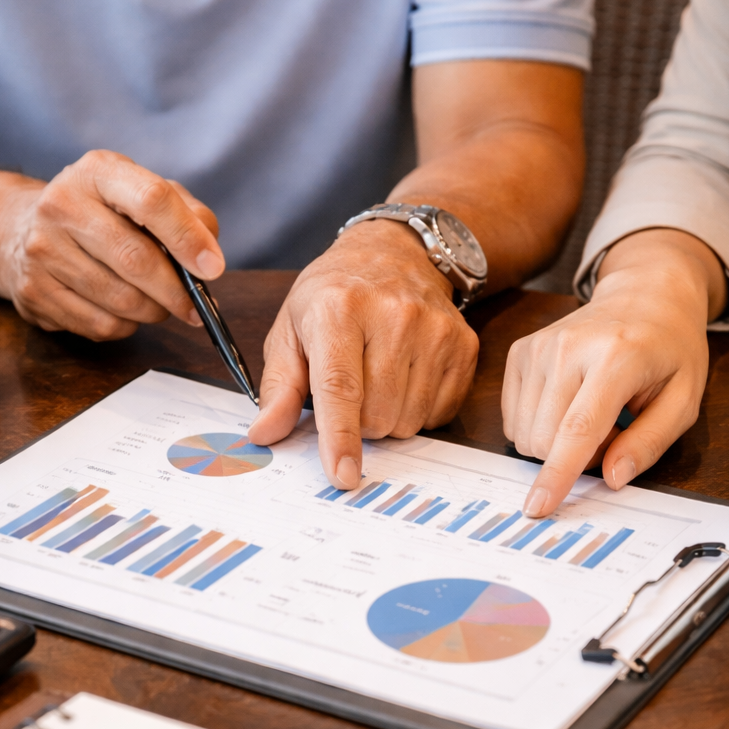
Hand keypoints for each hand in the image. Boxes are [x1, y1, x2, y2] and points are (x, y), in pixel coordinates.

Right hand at [0, 150, 223, 338]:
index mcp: (98, 172)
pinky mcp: (33, 291)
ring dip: (152, 311)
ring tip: (158, 304)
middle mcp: (62, 204)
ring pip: (120, 300)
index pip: (151, 200)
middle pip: (136, 258)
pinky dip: (125, 326)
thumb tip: (210, 256)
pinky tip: (125, 312)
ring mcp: (42, 249)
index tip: (212, 268)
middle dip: (175, 290)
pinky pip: (99, 324)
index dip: (188, 238)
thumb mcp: (143, 194)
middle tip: (193, 305)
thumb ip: (187, 215)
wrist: (25, 229)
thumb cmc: (103, 213)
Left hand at [248, 221, 478, 487]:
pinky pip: (438, 413)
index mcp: (338, 309)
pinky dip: (418, 408)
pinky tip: (408, 375)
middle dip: (358, 421)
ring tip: (379, 377)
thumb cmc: (334, 295)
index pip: (340, 388)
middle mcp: (393, 315)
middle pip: (376, 416)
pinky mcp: (464, 345)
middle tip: (352, 387)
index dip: (340, 437)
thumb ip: (279, 386)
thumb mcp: (291, 329)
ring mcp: (435, 330)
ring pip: (408, 420)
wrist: (395, 252)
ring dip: (388, 416)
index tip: (343, 475)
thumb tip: (265, 433)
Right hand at [502, 231, 726, 517]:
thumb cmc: (669, 350)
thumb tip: (612, 478)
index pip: (578, 428)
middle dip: (573, 457)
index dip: (558, 474)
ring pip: (524, 432)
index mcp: (617, 357)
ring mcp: (539, 347)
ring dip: (556, 442)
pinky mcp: (521, 351)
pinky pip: (514, 418)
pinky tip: (566, 404)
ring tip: (590, 414)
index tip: (539, 507)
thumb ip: (650, 442)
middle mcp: (569, 347)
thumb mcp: (683, 399)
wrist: (644, 295)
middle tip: (610, 433)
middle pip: (545, 438)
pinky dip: (539, 425)